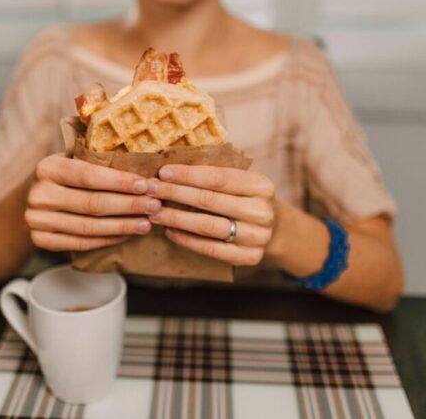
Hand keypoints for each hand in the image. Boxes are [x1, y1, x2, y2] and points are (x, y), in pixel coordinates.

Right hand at [25, 155, 160, 251]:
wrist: (35, 198)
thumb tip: (145, 170)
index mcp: (48, 167)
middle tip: (154, 205)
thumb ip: (99, 162)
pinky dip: (107, 239)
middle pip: (92, 203)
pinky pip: (81, 243)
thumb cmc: (66, 177)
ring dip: (122, 226)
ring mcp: (36, 220)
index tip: (145, 185)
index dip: (120, 182)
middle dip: (128, 205)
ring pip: (88, 227)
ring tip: (146, 223)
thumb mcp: (74, 160)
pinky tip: (127, 234)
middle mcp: (39, 194)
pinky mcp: (41, 240)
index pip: (89, 176)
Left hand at [146, 165, 275, 265]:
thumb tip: (170, 169)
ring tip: (154, 212)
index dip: (188, 174)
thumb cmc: (245, 199)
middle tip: (150, 190)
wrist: (275, 230)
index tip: (163, 172)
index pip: (218, 177)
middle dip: (175, 193)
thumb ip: (214, 175)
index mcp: (261, 185)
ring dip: (176, 218)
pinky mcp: (249, 257)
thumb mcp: (241, 182)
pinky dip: (187, 239)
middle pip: (210, 200)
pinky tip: (169, 231)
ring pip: (208, 225)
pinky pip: (211, 248)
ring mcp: (257, 236)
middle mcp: (262, 211)